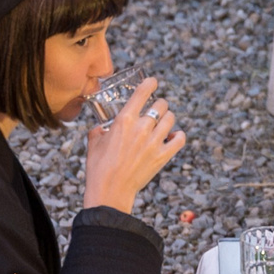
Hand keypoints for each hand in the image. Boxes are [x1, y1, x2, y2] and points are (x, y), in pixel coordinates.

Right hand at [82, 78, 184, 213]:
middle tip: (156, 109)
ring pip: (171, 119)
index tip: (152, 82)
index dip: (150, 83)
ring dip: (168, 118)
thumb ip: (99, 130)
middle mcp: (142, 128)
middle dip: (159, 105)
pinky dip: (179, 135)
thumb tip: (101, 128)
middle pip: (161, 105)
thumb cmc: (99, 168)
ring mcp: (154, 142)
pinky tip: (174, 136)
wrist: (110, 191)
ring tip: (163, 122)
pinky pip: (180, 139)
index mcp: (124, 120)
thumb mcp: (94, 143)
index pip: (143, 92)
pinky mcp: (163, 156)